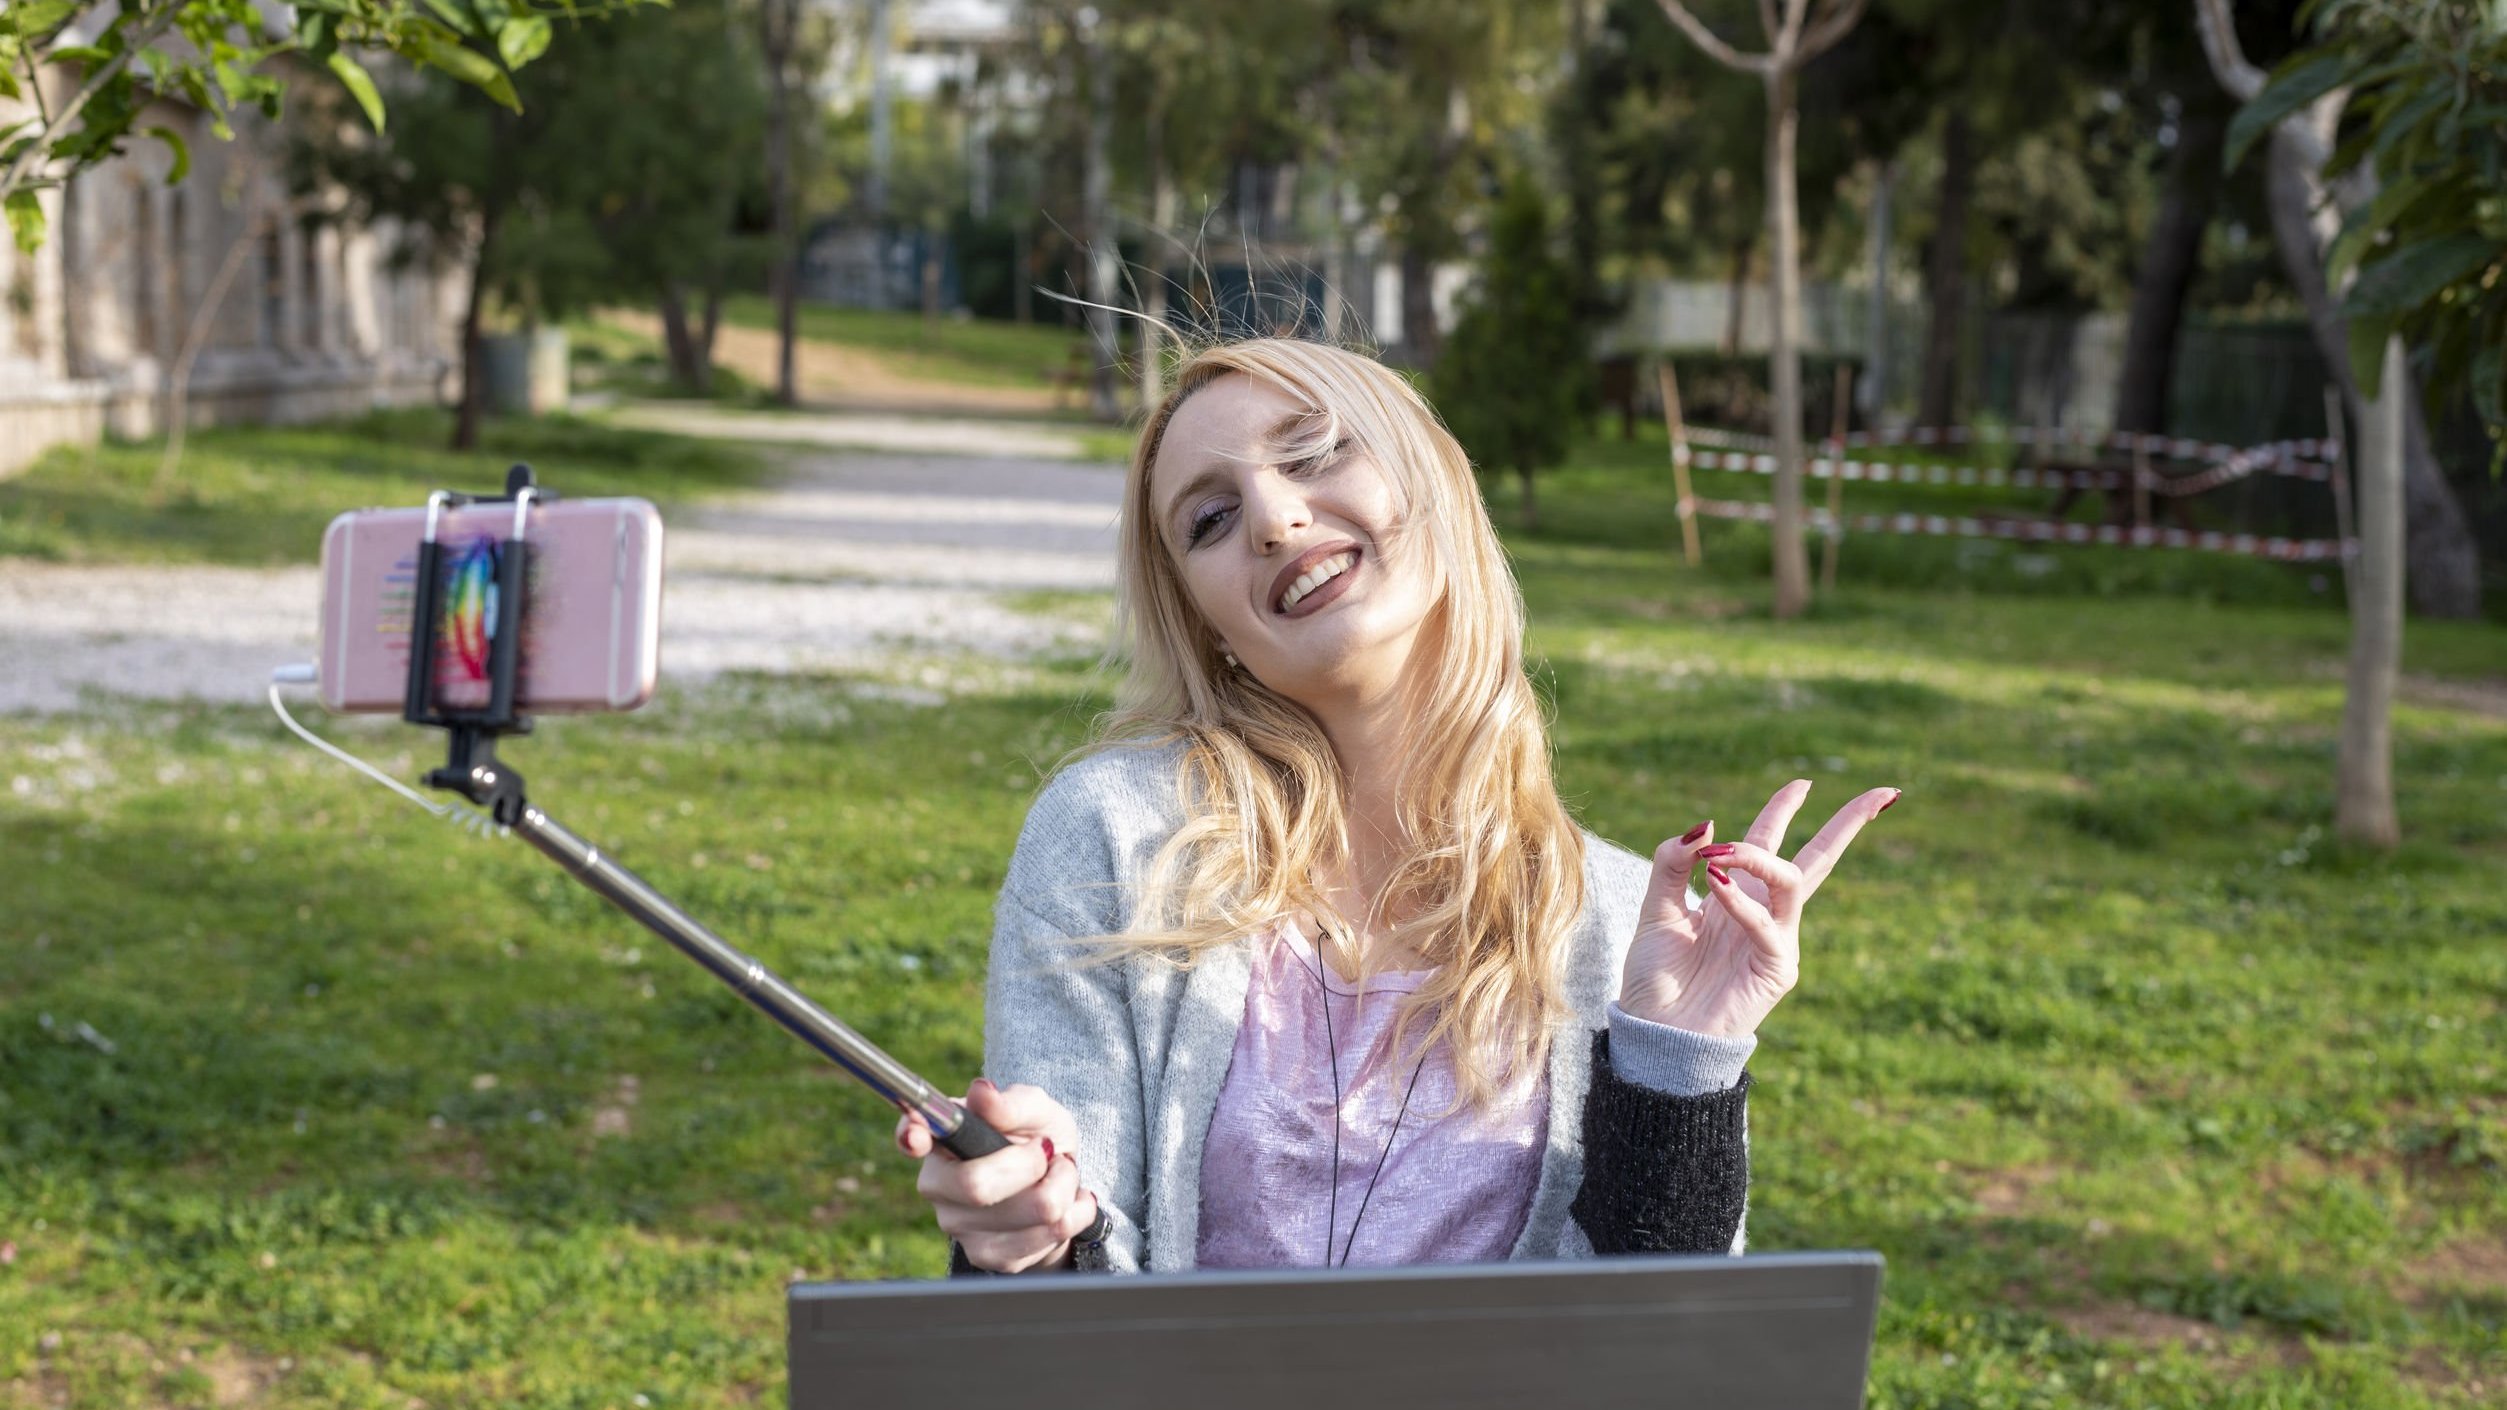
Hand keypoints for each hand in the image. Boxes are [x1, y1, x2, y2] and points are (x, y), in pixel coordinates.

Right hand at [894, 1078, 1097, 1272]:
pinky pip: (1043, 1239)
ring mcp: (956, 1226)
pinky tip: (1067, 1203)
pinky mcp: (984, 1256)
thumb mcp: (1035, 1111)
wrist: (1060, 1187)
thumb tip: (981, 1092)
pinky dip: (1073, 1215)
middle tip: (1051, 1152)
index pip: (911, 1136)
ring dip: (1064, 1187)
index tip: (916, 1134)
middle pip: (978, 1185)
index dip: (909, 1135)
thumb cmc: (1039, 1138)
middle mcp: (937, 1185)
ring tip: (1062, 1176)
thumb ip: (1011, 1103)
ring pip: (1028, 1212)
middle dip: (1034, 1164)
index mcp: (941, 1141)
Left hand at [1618, 779, 1899, 1039]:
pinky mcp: (1777, 968)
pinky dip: (1742, 902)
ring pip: (1793, 881)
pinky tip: (1716, 887)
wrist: (1655, 1031)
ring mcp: (1777, 939)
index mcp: (1737, 895)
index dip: (1784, 811)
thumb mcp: (1657, 907)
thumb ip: (1674, 863)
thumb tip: (1705, 823)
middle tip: (1881, 793)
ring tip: (1721, 854)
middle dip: (1848, 825)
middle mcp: (1764, 912)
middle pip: (1817, 859)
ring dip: (1760, 857)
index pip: (1769, 842)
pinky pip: (1767, 925)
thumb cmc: (1657, 976)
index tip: (1801, 783)